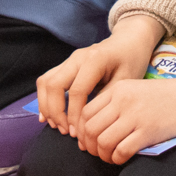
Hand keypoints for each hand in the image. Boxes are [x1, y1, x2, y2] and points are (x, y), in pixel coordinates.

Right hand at [34, 15, 162, 134]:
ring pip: (45, 82)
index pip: (77, 91)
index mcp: (94, 60)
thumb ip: (106, 99)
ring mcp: (68, 60)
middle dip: (56, 111)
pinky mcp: (65, 65)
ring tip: (57, 125)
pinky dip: (44, 99)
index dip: (74, 115)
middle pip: (53, 85)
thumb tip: (88, 124)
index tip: (78, 133)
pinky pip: (47, 81)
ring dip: (46, 106)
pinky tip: (48, 116)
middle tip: (65, 131)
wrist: (129, 42)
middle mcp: (76, 58)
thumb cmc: (131, 61)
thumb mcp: (126, 82)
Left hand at [77, 75, 175, 163]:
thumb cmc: (165, 95)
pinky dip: (117, 159)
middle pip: (90, 128)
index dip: (81, 131)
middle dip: (89, 146)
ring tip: (109, 157)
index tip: (88, 140)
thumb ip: (115, 103)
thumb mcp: (135, 90)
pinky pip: (121, 151)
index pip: (86, 112)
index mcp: (118, 89)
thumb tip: (94, 129)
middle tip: (97, 152)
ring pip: (102, 141)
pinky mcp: (148, 131)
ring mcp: (135, 116)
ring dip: (102, 155)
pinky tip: (121, 159)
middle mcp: (122, 101)